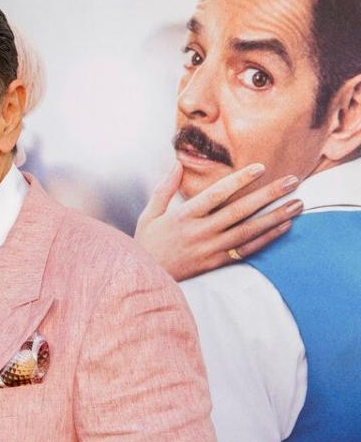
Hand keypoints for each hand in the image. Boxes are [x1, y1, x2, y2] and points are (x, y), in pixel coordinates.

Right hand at [135, 162, 301, 280]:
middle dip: (268, 194)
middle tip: (292, 181)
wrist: (145, 278)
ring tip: (297, 204)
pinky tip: (283, 226)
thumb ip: (165, 188)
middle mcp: (200, 232)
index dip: (239, 180)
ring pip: (248, 231)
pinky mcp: (216, 263)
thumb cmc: (147, 244)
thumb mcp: (150, 214)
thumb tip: (178, 164)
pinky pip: (247, 250)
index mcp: (184, 215)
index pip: (217, 194)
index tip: (260, 168)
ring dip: (275, 216)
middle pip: (239, 211)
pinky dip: (267, 238)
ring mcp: (210, 249)